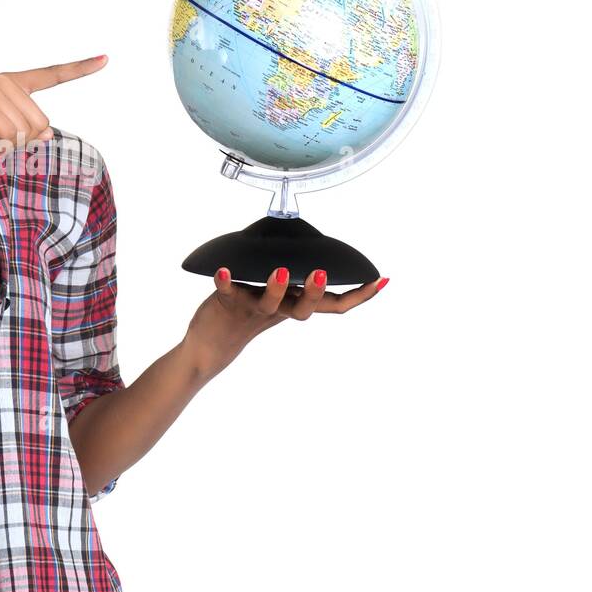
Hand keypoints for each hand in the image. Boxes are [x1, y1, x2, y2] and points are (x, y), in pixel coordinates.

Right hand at [0, 55, 108, 161]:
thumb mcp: (0, 137)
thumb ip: (26, 132)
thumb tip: (48, 131)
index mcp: (11, 84)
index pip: (50, 76)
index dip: (79, 69)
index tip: (105, 59)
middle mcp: (5, 81)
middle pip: (41, 123)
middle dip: (20, 140)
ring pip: (28, 131)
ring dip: (7, 144)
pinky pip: (11, 135)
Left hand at [184, 266, 387, 382]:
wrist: (212, 343)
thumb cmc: (249, 311)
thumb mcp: (279, 296)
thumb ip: (295, 279)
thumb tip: (315, 248)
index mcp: (296, 306)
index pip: (333, 305)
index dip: (358, 296)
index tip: (379, 279)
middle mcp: (279, 310)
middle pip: (304, 309)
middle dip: (316, 292)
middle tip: (323, 273)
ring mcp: (253, 310)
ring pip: (269, 304)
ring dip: (277, 288)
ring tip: (281, 271)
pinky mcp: (228, 306)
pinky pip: (227, 293)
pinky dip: (225, 281)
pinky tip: (223, 270)